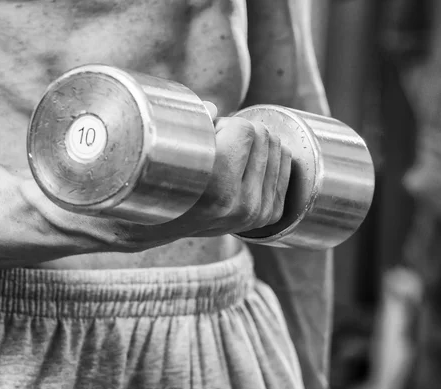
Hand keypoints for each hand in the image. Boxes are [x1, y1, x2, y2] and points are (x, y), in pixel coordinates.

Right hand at [115, 103, 291, 249]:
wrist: (156, 226)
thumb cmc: (156, 183)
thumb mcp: (167, 151)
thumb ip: (195, 124)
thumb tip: (214, 110)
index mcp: (219, 190)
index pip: (245, 129)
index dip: (224, 125)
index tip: (208, 137)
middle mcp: (242, 205)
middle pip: (264, 136)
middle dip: (241, 132)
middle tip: (219, 145)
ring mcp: (257, 214)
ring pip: (279, 150)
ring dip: (256, 145)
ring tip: (230, 158)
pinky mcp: (268, 217)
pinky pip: (285, 169)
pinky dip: (269, 159)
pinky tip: (247, 166)